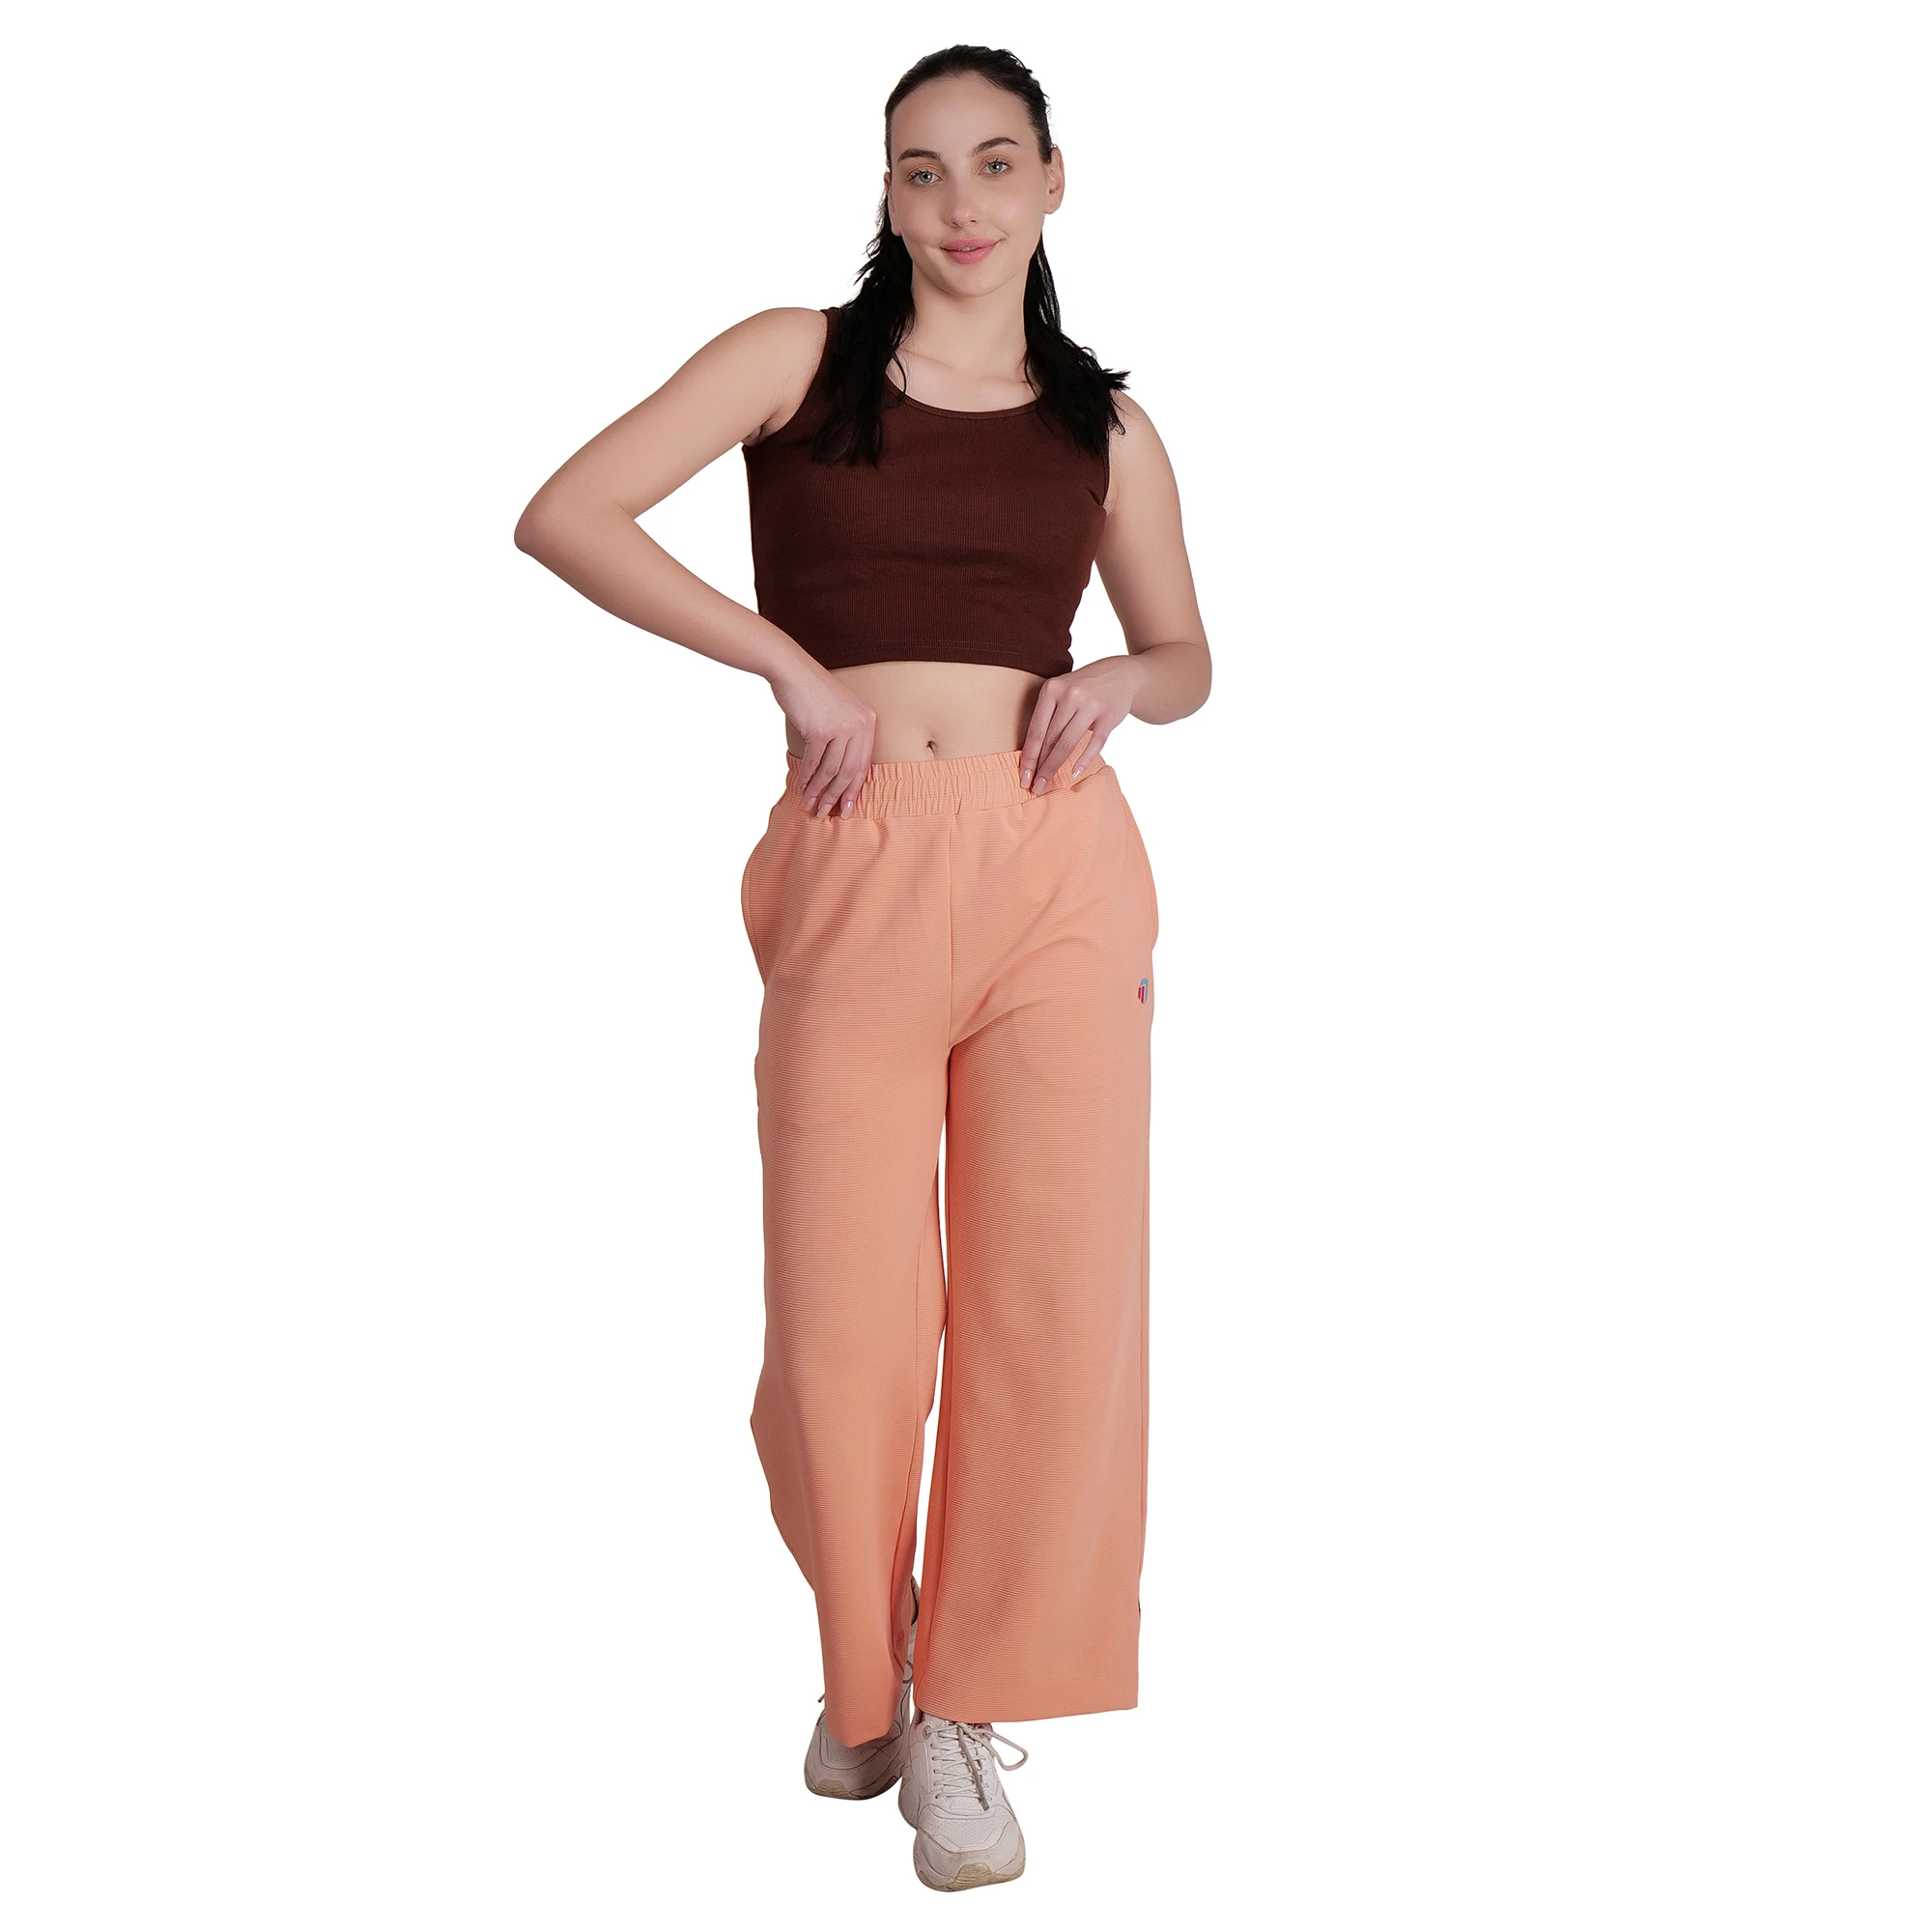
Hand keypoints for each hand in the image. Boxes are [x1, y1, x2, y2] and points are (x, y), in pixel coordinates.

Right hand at [771, 664, 876, 818]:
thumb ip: (847, 737)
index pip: (864, 764)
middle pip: (849, 771)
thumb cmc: (813, 693)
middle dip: (836, 796)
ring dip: (818, 790)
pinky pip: (814, 762)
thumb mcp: (840, 711)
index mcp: (868, 721)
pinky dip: (807, 777)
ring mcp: (841, 727)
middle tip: (825, 812)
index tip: (846, 808)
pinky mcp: (820, 730)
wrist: (792, 670)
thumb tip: (841, 775)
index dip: (854, 790)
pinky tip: (802, 786)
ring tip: (810, 803)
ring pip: (831, 770)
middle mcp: (860, 724)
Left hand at [1019, 655, 1147, 793]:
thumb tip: (1030, 754)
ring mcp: (1090, 705)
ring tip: (1047, 784)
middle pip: (1050, 739)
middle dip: (1040, 766)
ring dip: (1055, 766)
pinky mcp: (1108, 716)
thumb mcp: (1061, 692)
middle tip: (1034, 787)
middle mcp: (1070, 695)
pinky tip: (1073, 774)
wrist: (1119, 674)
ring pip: (1068, 743)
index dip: (1029, 756)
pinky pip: (1094, 743)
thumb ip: (1047, 716)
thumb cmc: (1082, 689)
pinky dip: (1084, 760)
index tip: (1023, 776)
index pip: (1036, 730)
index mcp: (1052, 689)